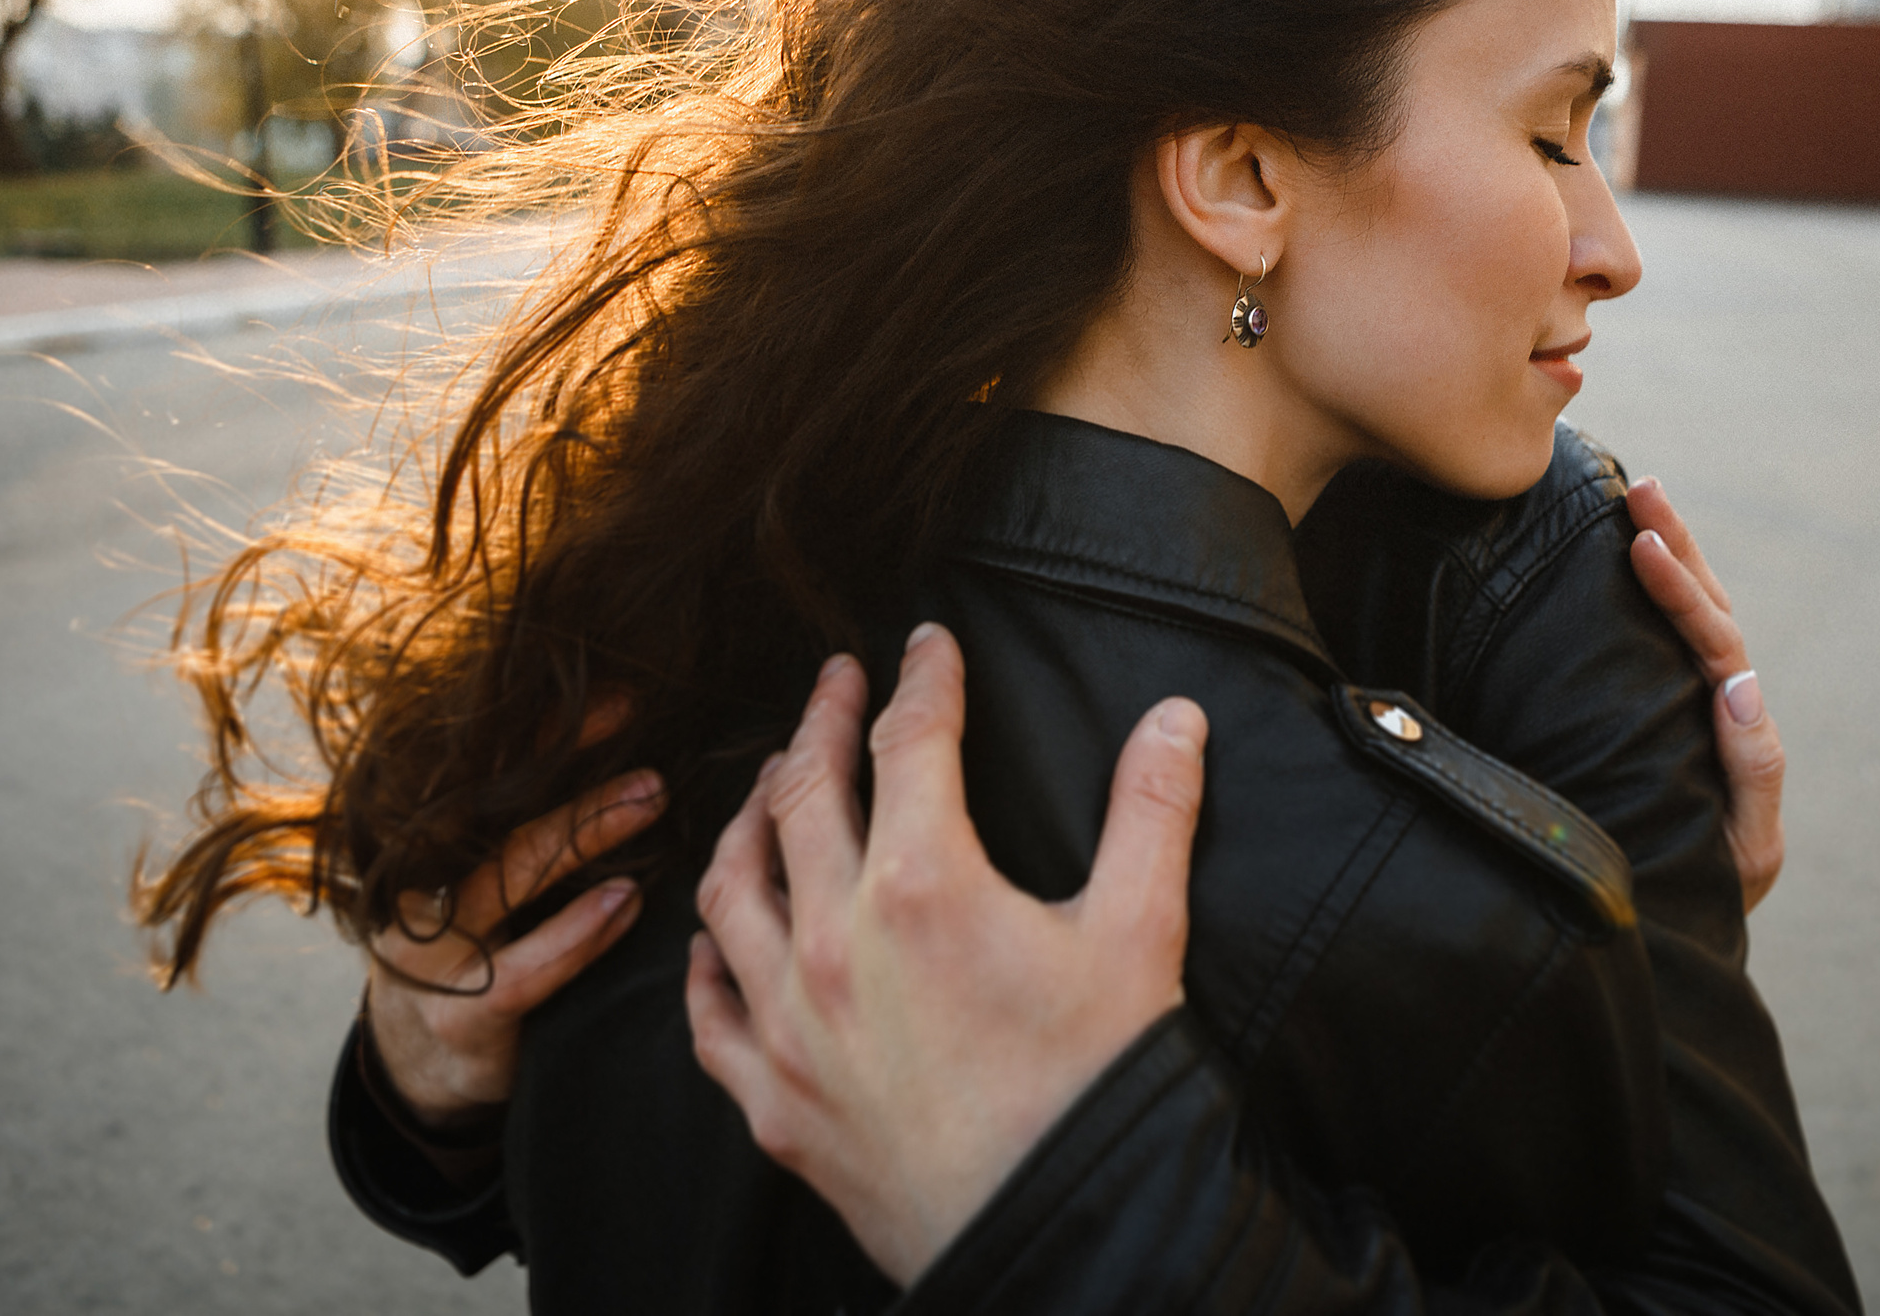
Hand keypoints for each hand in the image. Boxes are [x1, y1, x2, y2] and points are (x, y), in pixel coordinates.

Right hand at [364, 694, 662, 1127]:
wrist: (424, 1061)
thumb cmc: (480, 940)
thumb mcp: (486, 873)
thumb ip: (525, 817)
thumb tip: (625, 738)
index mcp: (419, 841)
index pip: (474, 765)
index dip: (539, 724)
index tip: (615, 693)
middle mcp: (410, 885)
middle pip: (480, 802)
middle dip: (558, 754)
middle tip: (634, 715)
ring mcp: (428, 953)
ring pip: (505, 876)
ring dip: (583, 831)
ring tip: (652, 797)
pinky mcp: (460, 1016)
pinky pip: (524, 968)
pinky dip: (579, 931)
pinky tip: (627, 901)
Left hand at [687, 624, 1206, 1286]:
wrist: (1057, 1234)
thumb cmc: (1098, 1087)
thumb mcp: (1142, 934)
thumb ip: (1152, 813)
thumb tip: (1175, 718)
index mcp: (924, 885)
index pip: (909, 743)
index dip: (922, 681)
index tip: (927, 646)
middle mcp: (834, 940)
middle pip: (803, 795)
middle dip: (818, 724)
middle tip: (832, 681)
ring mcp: (791, 1023)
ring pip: (731, 888)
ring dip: (748, 820)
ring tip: (768, 785)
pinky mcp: (773, 1100)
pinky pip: (708, 1012)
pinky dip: (704, 958)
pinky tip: (713, 935)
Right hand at [1625, 477, 1785, 912]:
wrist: (1685, 929)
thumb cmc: (1712, 891)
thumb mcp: (1746, 846)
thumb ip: (1754, 769)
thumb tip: (1739, 683)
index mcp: (1738, 727)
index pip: (1714, 642)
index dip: (1681, 594)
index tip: (1642, 546)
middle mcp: (1721, 703)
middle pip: (1707, 607)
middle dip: (1678, 543)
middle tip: (1641, 488)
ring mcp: (1690, 703)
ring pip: (1690, 613)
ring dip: (1669, 551)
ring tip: (1638, 496)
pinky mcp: (1659, 711)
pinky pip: (1659, 642)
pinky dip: (1650, 592)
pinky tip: (1620, 554)